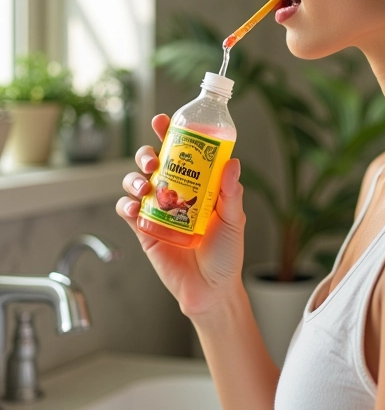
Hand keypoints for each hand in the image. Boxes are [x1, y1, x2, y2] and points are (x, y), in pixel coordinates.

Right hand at [116, 114, 245, 317]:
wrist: (211, 289)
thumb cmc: (226, 253)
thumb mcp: (234, 220)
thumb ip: (231, 193)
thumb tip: (233, 163)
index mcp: (197, 184)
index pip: (181, 152)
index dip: (169, 134)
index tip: (163, 120)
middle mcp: (174, 193)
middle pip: (152, 163)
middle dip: (146, 154)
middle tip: (154, 160)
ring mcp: (157, 210)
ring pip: (135, 183)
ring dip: (134, 178)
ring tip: (146, 184)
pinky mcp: (144, 231)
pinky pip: (127, 211)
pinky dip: (125, 205)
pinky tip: (133, 206)